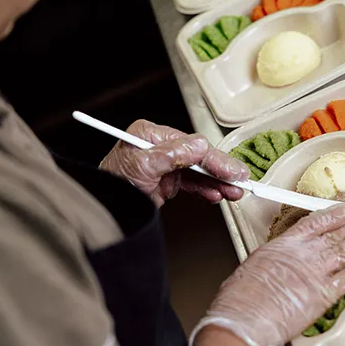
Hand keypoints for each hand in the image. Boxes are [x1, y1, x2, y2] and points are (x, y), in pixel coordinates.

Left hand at [99, 120, 248, 206]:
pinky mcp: (167, 181)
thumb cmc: (112, 185)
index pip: (192, 144)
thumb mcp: (142, 166)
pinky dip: (206, 190)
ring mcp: (165, 164)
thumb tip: (199, 145)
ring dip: (218, 183)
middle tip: (241, 181)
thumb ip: (172, 155)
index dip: (215, 159)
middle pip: (199, 157)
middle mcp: (160, 146)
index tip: (232, 171)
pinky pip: (192, 183)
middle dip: (221, 171)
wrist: (103, 211)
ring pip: (199, 172)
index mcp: (152, 134)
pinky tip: (218, 195)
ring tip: (234, 192)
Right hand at [199, 205, 344, 345]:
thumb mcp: (253, 266)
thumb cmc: (240, 298)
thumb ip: (273, 261)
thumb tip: (276, 266)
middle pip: (335, 235)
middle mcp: (304, 255)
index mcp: (284, 245)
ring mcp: (317, 274)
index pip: (315, 223)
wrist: (246, 318)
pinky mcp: (325, 295)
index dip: (334, 215)